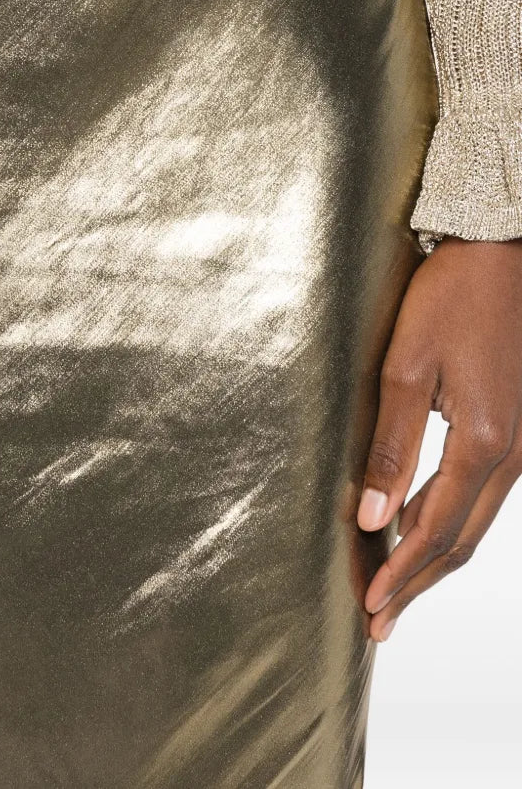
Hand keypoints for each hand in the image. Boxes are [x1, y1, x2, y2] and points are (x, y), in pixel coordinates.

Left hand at [357, 235, 521, 639]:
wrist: (503, 255)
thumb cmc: (451, 299)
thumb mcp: (407, 366)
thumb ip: (392, 445)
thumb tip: (371, 517)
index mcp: (485, 443)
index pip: (434, 531)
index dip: (400, 574)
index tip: (369, 608)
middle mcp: (513, 455)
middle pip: (461, 540)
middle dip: (418, 584)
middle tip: (380, 620)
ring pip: (478, 522)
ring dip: (436, 559)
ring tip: (398, 588)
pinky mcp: (519, 429)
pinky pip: (487, 495)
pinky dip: (454, 524)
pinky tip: (428, 530)